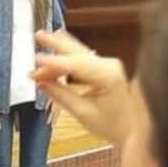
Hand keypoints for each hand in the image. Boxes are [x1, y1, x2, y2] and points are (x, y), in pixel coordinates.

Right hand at [32, 30, 136, 146]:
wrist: (132, 130)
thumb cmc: (111, 125)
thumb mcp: (83, 113)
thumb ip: (60, 95)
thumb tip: (41, 82)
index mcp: (107, 75)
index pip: (75, 64)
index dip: (53, 62)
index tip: (35, 60)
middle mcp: (109, 65)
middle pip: (77, 51)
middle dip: (56, 45)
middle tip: (37, 35)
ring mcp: (108, 65)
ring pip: (79, 52)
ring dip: (60, 48)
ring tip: (43, 37)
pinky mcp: (104, 68)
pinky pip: (83, 58)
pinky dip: (67, 56)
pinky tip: (58, 45)